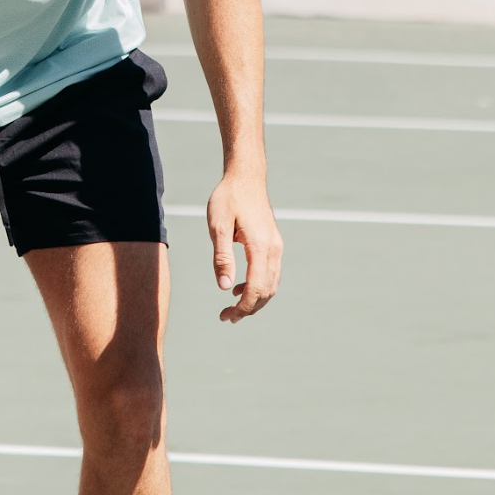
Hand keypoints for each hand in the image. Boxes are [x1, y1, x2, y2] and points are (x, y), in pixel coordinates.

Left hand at [207, 170, 283, 322]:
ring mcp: (276, 246)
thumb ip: (222, 257)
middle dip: (249, 309)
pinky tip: (240, 287)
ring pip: (271, 284)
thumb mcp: (218, 226)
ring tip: (233, 308)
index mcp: (260, 246)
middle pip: (267, 291)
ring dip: (255, 300)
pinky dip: (259, 287)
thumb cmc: (228, 198)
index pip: (256, 287)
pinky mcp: (274, 243)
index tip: (226, 316)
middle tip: (226, 317)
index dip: (243, 307)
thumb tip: (224, 287)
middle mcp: (274, 249)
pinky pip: (271, 274)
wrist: (246, 177)